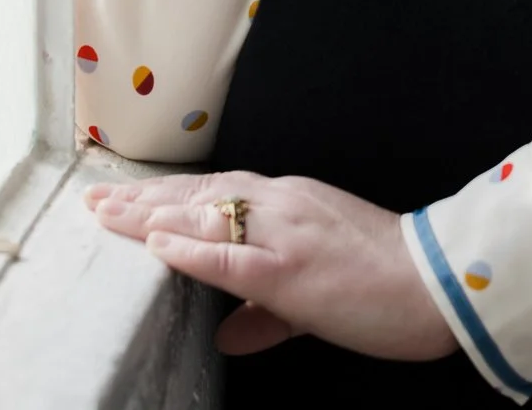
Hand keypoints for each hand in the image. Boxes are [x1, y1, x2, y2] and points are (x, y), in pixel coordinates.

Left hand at [84, 170, 457, 361]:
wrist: (439, 283)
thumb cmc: (388, 284)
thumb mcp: (318, 293)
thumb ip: (268, 314)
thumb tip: (229, 337)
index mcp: (292, 204)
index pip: (216, 194)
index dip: (166, 197)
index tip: (124, 198)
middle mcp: (283, 206)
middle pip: (198, 197)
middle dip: (142, 200)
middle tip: (93, 199)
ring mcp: (285, 233)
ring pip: (204, 216)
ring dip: (149, 216)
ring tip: (105, 215)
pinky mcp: (290, 269)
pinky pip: (230, 257)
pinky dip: (189, 249)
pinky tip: (155, 244)